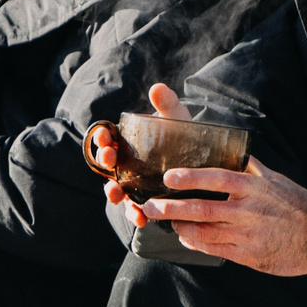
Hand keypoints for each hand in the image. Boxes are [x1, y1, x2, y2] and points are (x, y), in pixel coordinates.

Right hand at [87, 83, 194, 205]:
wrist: (204, 161)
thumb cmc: (185, 135)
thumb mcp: (177, 118)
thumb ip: (167, 104)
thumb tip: (157, 88)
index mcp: (128, 141)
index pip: (108, 138)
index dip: (102, 137)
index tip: (104, 135)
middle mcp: (127, 163)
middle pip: (108, 164)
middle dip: (104, 160)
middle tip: (109, 158)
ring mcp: (134, 184)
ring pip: (117, 190)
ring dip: (112, 192)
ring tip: (115, 193)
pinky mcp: (146, 201)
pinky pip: (136, 210)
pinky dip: (136, 215)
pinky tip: (141, 218)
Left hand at [139, 155, 306, 274]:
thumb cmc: (298, 205)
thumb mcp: (276, 180)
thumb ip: (250, 168)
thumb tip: (231, 151)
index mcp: (255, 188)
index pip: (217, 178)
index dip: (191, 177)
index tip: (169, 177)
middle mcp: (250, 211)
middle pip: (203, 209)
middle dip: (171, 208)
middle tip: (150, 206)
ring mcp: (248, 235)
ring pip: (204, 232)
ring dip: (180, 227)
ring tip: (165, 221)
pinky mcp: (249, 256)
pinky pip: (215, 249)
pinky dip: (196, 243)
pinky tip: (185, 236)